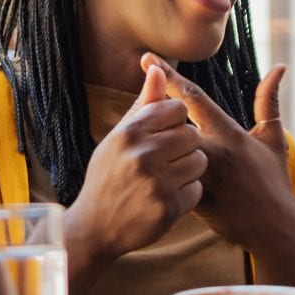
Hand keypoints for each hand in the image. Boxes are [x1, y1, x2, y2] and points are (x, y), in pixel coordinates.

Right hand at [64, 66, 208, 269]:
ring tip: (169, 178)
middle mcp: (142, 156)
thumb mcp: (118, 138)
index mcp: (129, 133)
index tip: (164, 136)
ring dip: (189, 170)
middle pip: (192, 135)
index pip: (177, 109)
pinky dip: (187, 195)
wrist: (94, 227)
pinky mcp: (168, 208)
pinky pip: (197, 190)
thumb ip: (142, 105)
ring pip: (199, 161)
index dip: (176, 122)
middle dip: (186, 146)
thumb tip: (157, 68)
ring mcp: (156, 183)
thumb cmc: (108, 176)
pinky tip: (167, 198)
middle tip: (169, 160)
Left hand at [139, 53, 294, 254]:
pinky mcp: (194, 201)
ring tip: (130, 137)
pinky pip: (167, 183)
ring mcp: (201, 177)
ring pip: (164, 154)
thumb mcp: (274, 139)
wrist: (274, 227)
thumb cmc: (273, 181)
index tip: (147, 59)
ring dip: (148, 143)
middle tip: (125, 97)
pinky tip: (138, 171)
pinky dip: (155, 175)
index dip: (169, 76)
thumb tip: (278, 66)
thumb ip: (269, 101)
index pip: (193, 97)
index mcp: (229, 132)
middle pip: (169, 123)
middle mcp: (213, 151)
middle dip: (147, 110)